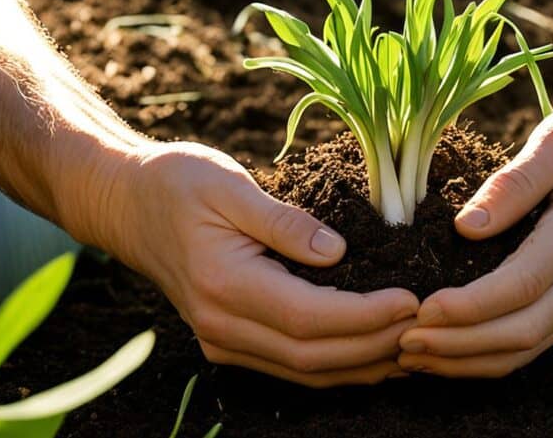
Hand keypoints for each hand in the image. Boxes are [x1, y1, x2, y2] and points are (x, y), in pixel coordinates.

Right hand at [101, 142, 418, 386]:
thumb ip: (283, 221)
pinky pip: (292, 365)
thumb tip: (339, 251)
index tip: (412, 299)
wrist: (124, 203)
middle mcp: (220, 325)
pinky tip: (372, 350)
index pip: (308, 317)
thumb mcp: (228, 185)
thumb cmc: (176, 182)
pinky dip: (336, 364)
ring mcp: (222, 340)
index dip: (365, 316)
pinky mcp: (229, 340)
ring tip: (414, 343)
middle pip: (312, 355)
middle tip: (428, 323)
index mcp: (222, 284)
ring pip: (305, 370)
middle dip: (376, 345)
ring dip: (362, 364)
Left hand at [398, 100, 552, 376]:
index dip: (467, 307)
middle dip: (459, 345)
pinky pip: (541, 341)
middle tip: (403, 343)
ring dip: (471, 360)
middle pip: (523, 331)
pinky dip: (495, 355)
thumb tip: (466, 226)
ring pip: (531, 347)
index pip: (520, 285)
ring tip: (416, 355)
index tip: (420, 309)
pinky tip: (454, 350)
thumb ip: (517, 180)